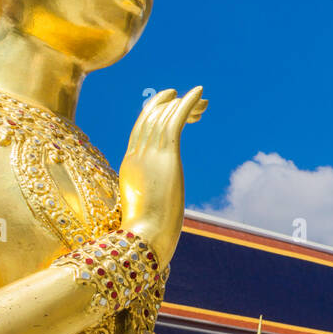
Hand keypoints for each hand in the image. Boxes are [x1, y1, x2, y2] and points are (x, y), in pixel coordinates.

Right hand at [118, 87, 204, 266]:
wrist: (143, 240)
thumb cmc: (145, 234)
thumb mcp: (146, 209)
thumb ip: (150, 199)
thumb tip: (159, 205)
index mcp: (130, 165)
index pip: (140, 130)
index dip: (156, 115)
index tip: (172, 109)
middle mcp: (137, 155)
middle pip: (151, 118)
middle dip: (169, 105)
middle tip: (190, 99)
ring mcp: (149, 154)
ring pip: (164, 116)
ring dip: (184, 104)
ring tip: (202, 99)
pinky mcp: (166, 156)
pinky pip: (175, 120)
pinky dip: (186, 103)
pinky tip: (199, 93)